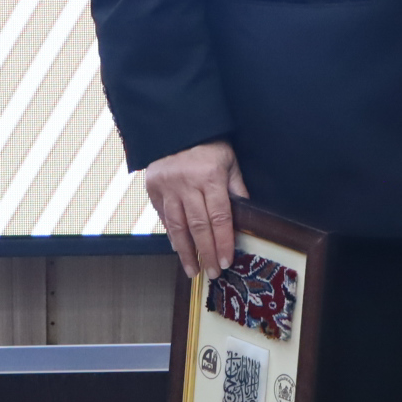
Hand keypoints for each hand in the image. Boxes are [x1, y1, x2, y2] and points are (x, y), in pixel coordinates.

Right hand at [145, 140, 249, 279]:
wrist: (175, 128)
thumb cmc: (208, 144)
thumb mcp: (229, 161)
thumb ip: (237, 187)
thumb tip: (247, 213)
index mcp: (210, 177)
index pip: (220, 217)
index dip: (223, 241)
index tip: (227, 260)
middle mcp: (187, 184)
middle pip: (199, 226)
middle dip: (207, 252)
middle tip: (213, 273)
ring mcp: (168, 188)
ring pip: (177, 227)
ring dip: (186, 252)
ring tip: (193, 270)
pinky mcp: (154, 190)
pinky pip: (164, 218)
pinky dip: (172, 236)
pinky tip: (179, 250)